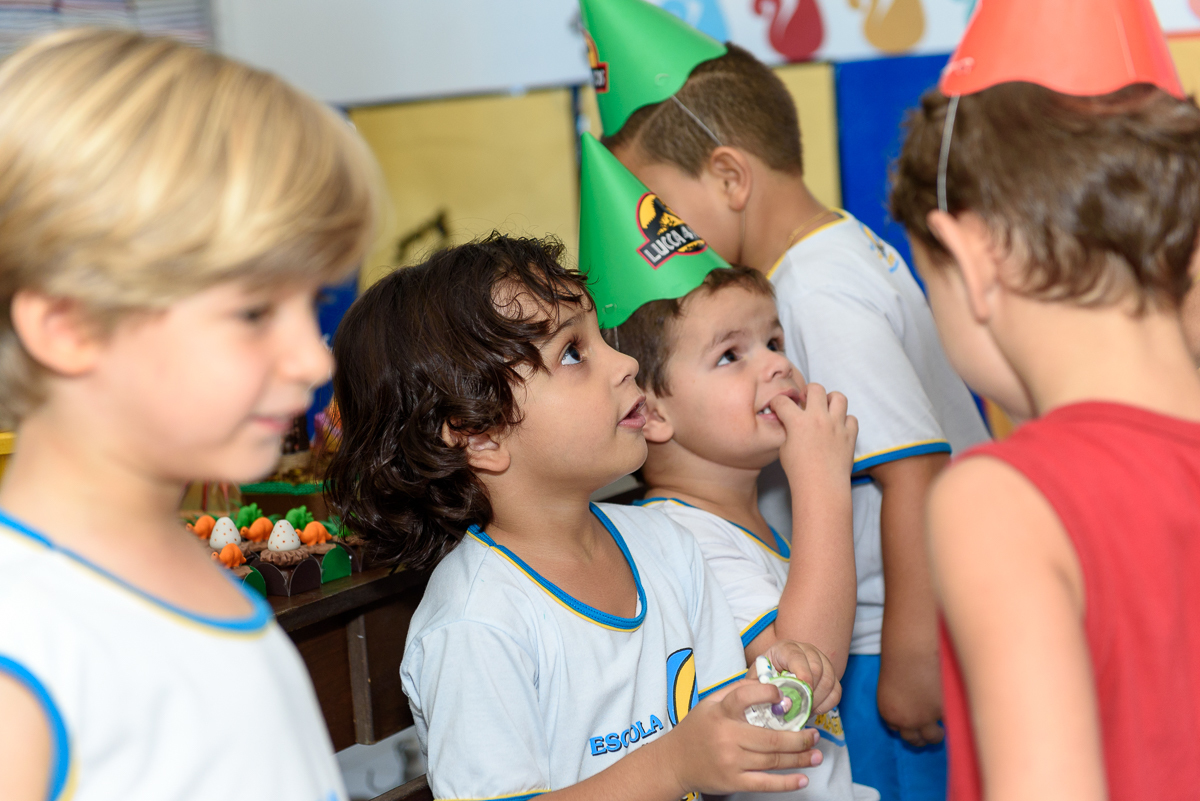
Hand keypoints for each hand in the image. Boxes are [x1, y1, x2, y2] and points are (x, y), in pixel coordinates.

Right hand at [660, 680, 822, 794]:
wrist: (674, 762)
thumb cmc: (697, 729)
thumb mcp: (710, 704)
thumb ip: (736, 692)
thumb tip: (767, 682)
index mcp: (720, 713)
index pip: (744, 697)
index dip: (766, 693)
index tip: (784, 696)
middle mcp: (726, 737)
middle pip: (771, 738)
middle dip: (799, 738)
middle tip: (814, 734)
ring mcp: (731, 762)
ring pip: (773, 761)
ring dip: (799, 759)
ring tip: (816, 754)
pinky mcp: (733, 781)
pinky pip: (765, 784)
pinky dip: (787, 783)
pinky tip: (802, 778)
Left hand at [761, 639, 840, 714]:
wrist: (775, 672)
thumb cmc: (765, 675)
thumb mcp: (757, 678)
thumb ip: (762, 686)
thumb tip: (773, 698)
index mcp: (786, 648)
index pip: (797, 658)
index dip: (802, 676)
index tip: (800, 695)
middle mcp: (807, 650)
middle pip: (817, 669)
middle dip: (809, 693)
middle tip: (800, 708)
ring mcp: (821, 660)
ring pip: (829, 680)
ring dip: (818, 700)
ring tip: (805, 710)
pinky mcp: (831, 674)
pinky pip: (836, 690)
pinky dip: (827, 703)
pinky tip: (814, 709)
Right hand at [770, 383, 857, 489]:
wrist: (822, 486)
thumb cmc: (799, 471)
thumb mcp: (784, 448)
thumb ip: (787, 430)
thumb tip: (789, 422)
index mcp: (798, 421)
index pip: (783, 401)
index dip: (777, 402)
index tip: (778, 407)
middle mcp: (819, 418)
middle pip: (815, 388)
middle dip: (807, 392)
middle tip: (805, 401)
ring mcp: (837, 425)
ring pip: (839, 397)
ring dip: (830, 400)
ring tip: (825, 408)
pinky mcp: (850, 435)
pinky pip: (851, 418)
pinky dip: (844, 420)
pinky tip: (837, 428)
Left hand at [876, 647, 943, 746]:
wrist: (912, 650)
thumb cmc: (900, 661)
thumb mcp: (891, 688)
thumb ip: (900, 703)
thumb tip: (912, 713)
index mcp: (889, 714)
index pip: (898, 730)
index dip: (908, 727)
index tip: (916, 723)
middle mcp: (906, 721)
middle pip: (915, 741)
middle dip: (922, 737)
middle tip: (932, 730)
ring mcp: (925, 719)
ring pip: (933, 738)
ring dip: (937, 735)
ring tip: (943, 728)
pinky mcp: (942, 712)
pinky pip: (949, 724)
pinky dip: (950, 719)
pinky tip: (951, 711)